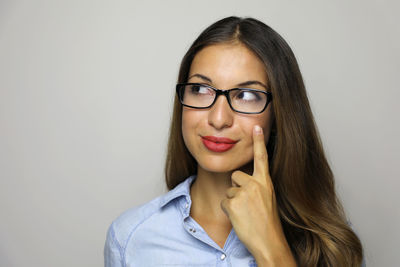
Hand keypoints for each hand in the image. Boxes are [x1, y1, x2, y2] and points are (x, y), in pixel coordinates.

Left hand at [220, 125, 295, 266]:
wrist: (268, 241)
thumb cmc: (268, 222)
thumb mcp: (268, 199)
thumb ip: (258, 186)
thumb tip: (243, 180)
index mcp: (266, 182)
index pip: (262, 157)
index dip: (259, 142)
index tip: (257, 127)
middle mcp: (255, 184)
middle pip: (236, 175)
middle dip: (237, 188)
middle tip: (248, 205)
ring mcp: (244, 193)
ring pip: (229, 190)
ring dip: (233, 201)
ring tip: (246, 213)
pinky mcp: (233, 203)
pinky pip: (224, 201)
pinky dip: (229, 211)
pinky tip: (240, 218)